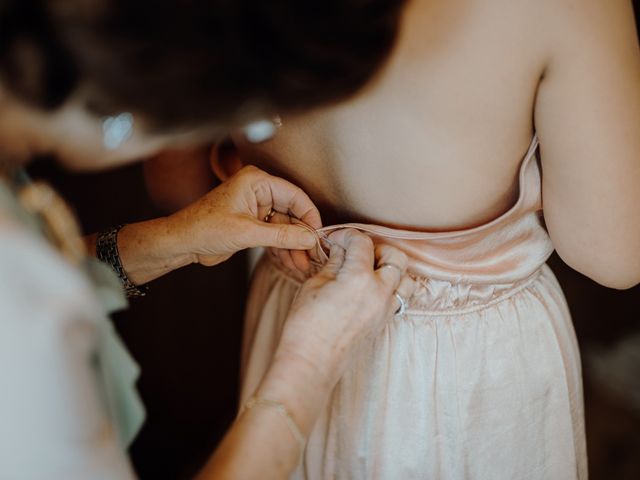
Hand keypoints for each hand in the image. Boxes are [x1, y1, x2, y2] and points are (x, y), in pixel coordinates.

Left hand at [167, 165, 321, 267]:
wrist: (181, 243)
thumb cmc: (204, 228)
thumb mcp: (247, 233)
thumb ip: (281, 236)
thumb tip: (309, 238)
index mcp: (257, 181)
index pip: (294, 195)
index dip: (309, 216)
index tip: (319, 235)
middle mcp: (258, 191)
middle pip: (292, 212)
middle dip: (301, 236)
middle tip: (312, 255)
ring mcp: (256, 208)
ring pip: (284, 227)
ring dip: (293, 246)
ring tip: (302, 265)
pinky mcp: (252, 224)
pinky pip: (275, 235)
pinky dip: (282, 248)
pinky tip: (291, 262)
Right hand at [273, 229, 410, 387]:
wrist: (311, 363)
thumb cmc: (306, 326)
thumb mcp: (314, 285)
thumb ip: (332, 263)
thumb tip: (339, 251)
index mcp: (360, 278)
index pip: (363, 242)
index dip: (347, 235)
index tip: (334, 240)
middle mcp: (380, 292)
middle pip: (395, 257)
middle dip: (376, 248)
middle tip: (354, 253)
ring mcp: (385, 309)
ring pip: (404, 279)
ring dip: (389, 269)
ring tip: (366, 270)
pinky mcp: (383, 322)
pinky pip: (398, 297)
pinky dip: (389, 287)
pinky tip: (368, 288)